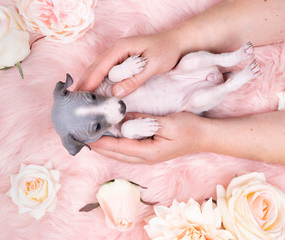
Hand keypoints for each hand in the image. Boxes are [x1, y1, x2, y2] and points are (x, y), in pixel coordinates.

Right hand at [76, 29, 183, 96]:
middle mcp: (116, 50)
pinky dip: (97, 81)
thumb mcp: (152, 65)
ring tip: (78, 98)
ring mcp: (118, 54)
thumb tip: (115, 93)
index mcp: (121, 48)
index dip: (89, 82)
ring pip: (97, 69)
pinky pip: (105, 71)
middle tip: (72, 101)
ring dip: (87, 82)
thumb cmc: (166, 51)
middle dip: (83, 83)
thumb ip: (134, 79)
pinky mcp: (121, 60)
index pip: (100, 66)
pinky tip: (93, 91)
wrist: (176, 43)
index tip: (79, 96)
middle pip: (94, 67)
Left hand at [89, 112, 210, 163]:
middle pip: (115, 153)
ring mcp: (147, 155)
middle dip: (98, 146)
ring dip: (104, 146)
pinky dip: (114, 143)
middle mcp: (145, 157)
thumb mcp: (168, 123)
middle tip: (81, 136)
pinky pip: (127, 148)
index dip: (101, 142)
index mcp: (149, 152)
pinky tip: (109, 135)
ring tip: (90, 136)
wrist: (204, 137)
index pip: (118, 147)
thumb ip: (145, 122)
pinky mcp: (149, 150)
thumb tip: (125, 119)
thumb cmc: (189, 129)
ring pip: (119, 152)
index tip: (85, 136)